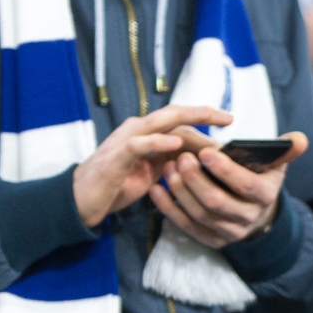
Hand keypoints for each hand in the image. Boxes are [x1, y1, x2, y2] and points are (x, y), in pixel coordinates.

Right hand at [73, 104, 235, 228]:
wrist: (83, 200)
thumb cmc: (120, 184)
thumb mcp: (155, 171)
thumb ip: (175, 162)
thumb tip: (206, 160)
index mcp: (148, 134)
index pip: (180, 122)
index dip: (204, 121)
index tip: (229, 123)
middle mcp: (138, 131)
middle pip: (173, 115)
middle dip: (201, 113)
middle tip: (228, 117)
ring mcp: (126, 140)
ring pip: (158, 122)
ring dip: (186, 120)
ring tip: (210, 117)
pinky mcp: (116, 157)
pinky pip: (138, 144)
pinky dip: (157, 142)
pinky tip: (176, 143)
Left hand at [147, 131, 308, 247]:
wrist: (256, 212)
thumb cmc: (260, 179)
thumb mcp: (275, 165)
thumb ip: (286, 150)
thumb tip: (299, 138)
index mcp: (265, 195)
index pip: (245, 185)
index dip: (224, 169)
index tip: (205, 150)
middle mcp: (249, 217)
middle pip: (217, 201)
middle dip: (196, 179)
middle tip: (180, 158)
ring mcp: (230, 232)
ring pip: (200, 213)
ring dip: (180, 190)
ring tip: (168, 167)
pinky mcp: (212, 239)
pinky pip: (187, 226)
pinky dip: (169, 208)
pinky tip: (156, 189)